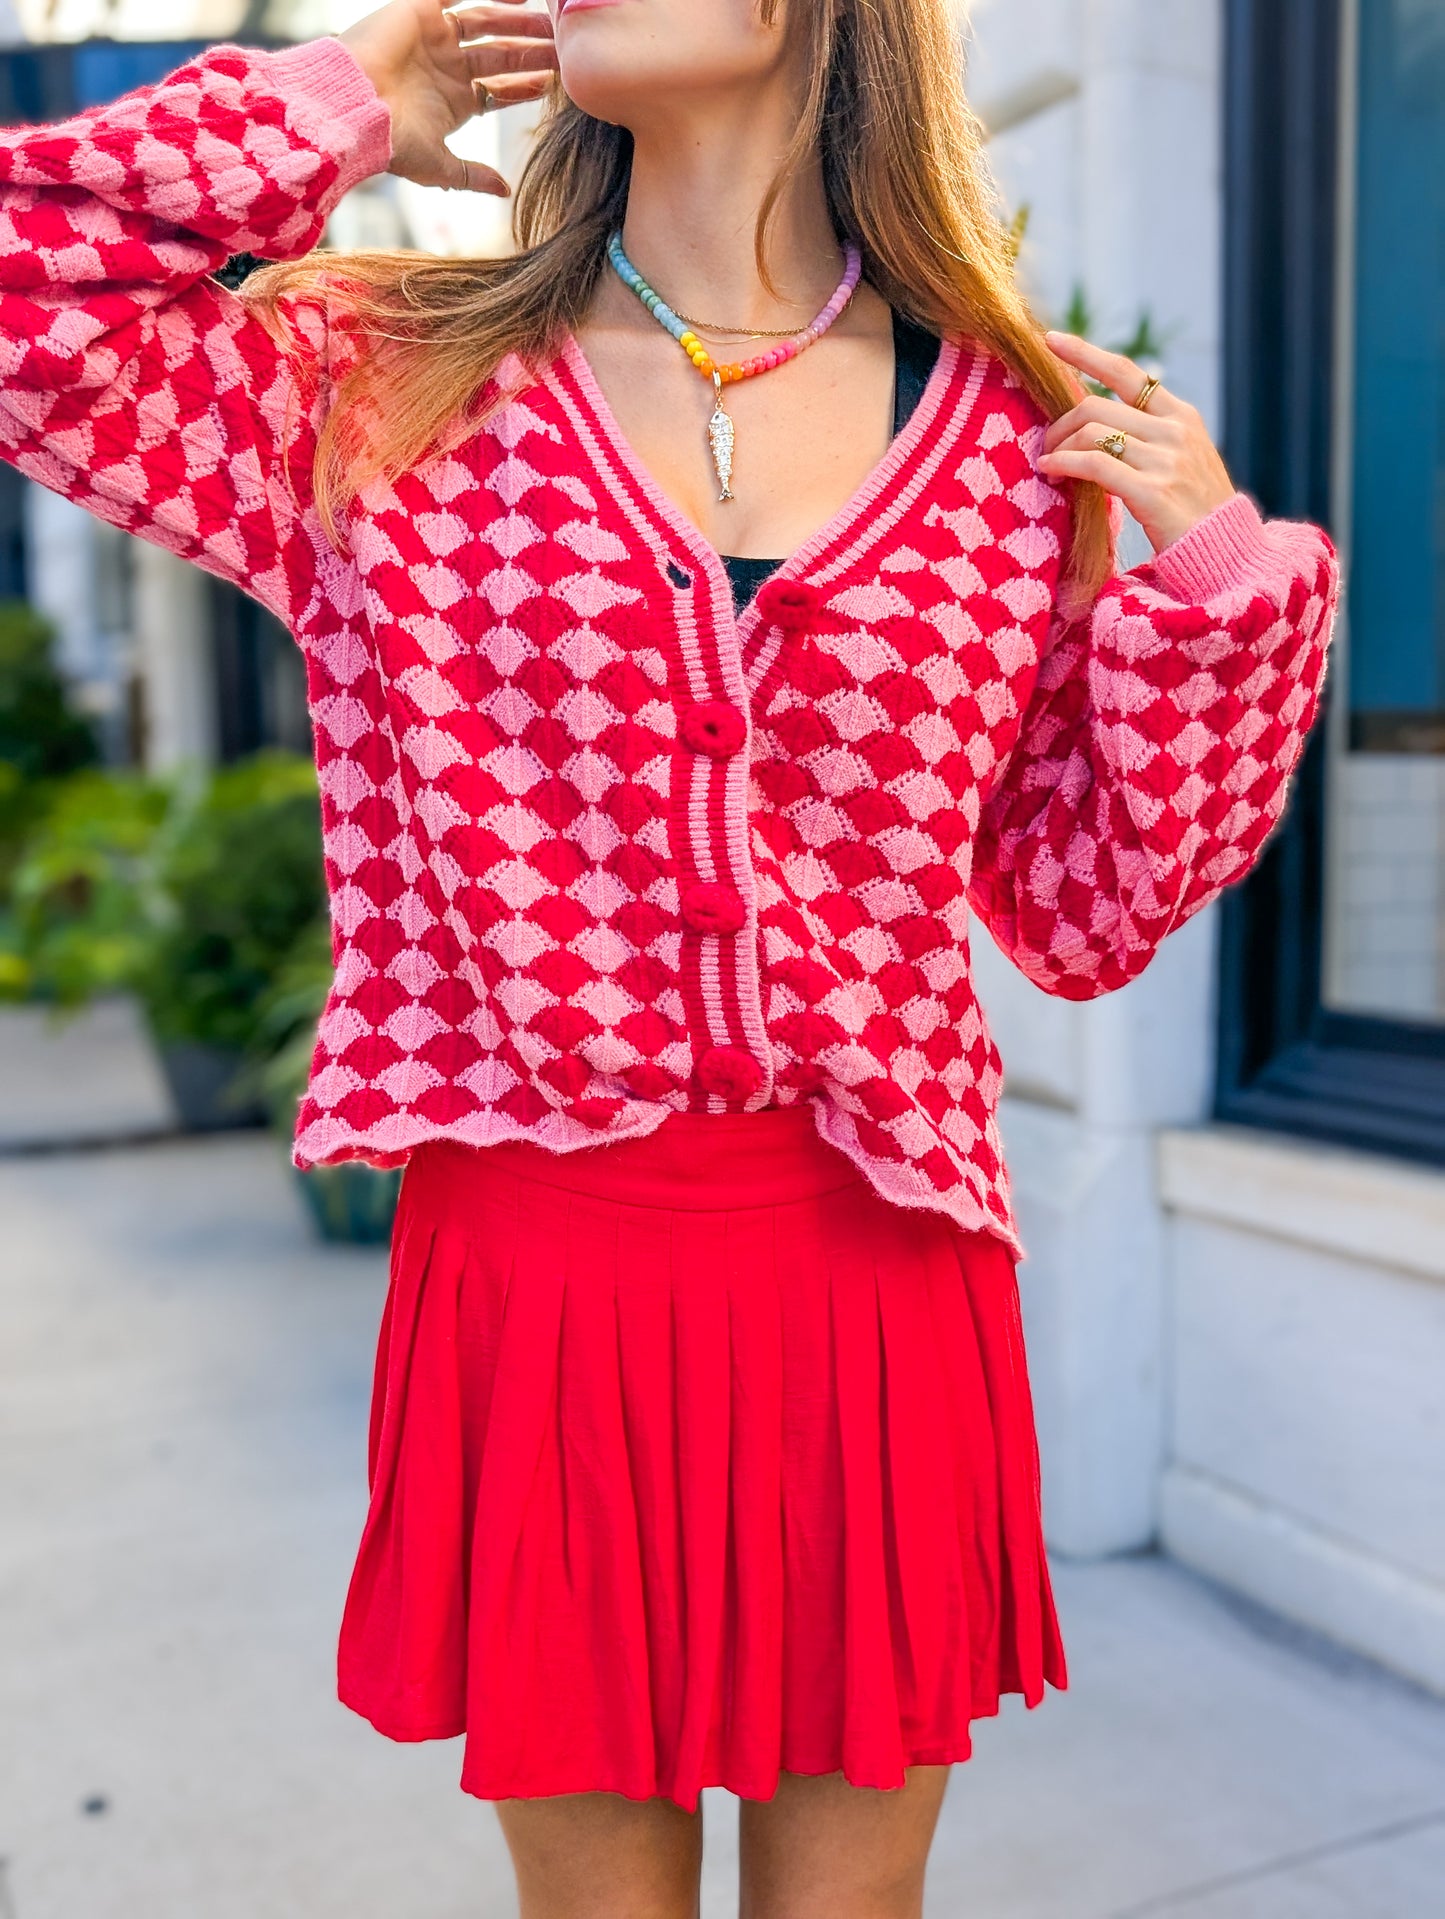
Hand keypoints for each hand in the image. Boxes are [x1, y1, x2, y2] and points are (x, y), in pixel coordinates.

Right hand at [340, 0, 555, 194]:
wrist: (353, 107)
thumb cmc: (391, 141)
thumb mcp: (439, 167)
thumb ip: (472, 175)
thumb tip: (506, 191)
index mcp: (452, 101)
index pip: (498, 90)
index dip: (526, 86)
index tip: (553, 85)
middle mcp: (445, 67)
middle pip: (499, 55)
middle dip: (530, 52)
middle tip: (561, 48)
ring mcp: (434, 37)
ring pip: (485, 24)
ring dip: (517, 22)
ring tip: (547, 21)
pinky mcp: (418, 10)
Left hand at [1037, 331, 1236, 553]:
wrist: (1224, 552)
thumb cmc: (1193, 511)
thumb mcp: (1182, 460)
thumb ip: (1149, 436)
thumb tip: (1096, 421)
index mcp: (1181, 416)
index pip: (1127, 372)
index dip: (1085, 353)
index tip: (1051, 340)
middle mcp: (1174, 431)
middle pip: (1096, 408)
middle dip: (1060, 425)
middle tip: (1045, 447)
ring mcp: (1165, 460)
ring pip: (1090, 434)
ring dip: (1057, 449)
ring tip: (1048, 466)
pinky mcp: (1152, 491)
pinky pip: (1093, 465)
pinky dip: (1063, 465)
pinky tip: (1052, 473)